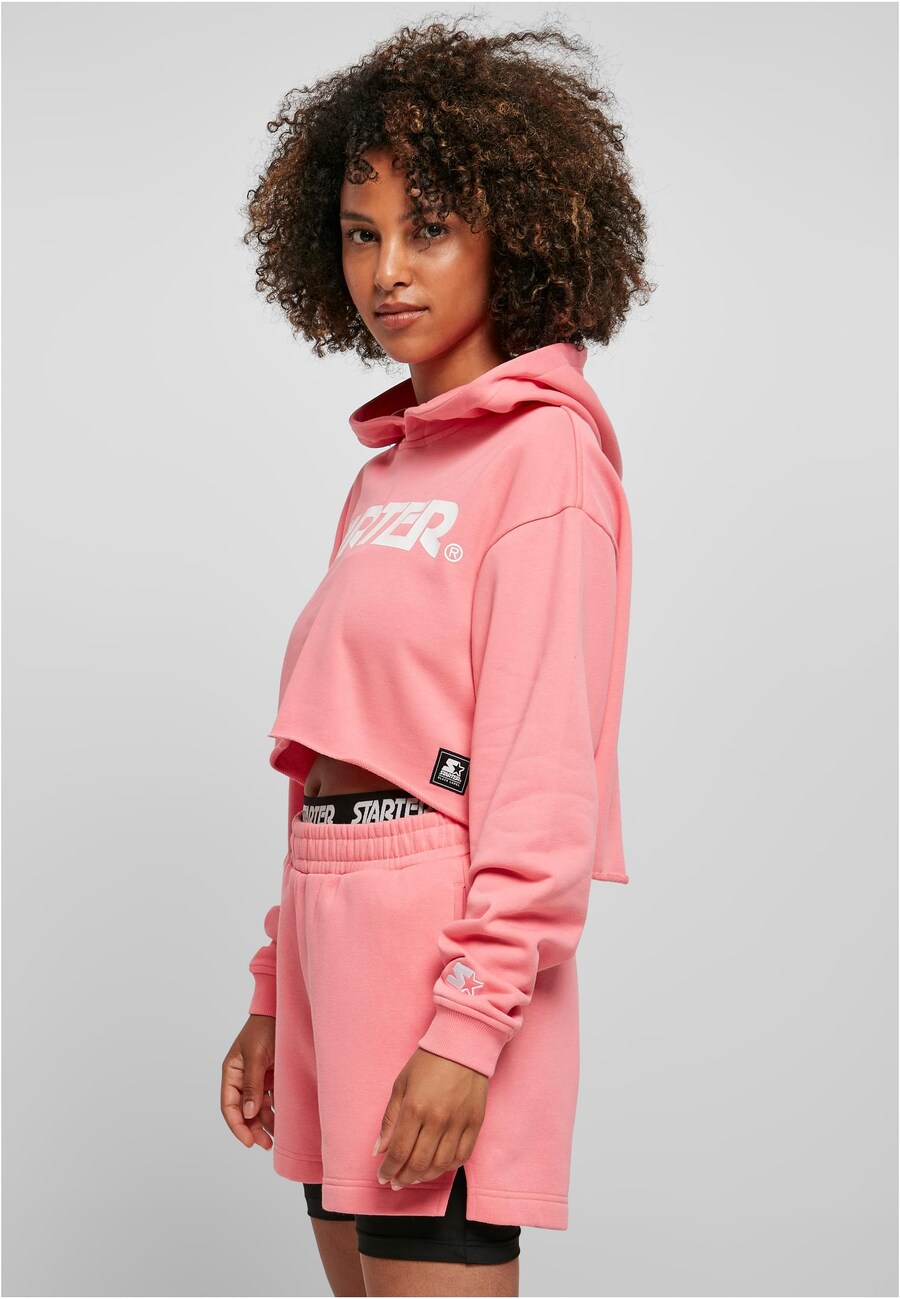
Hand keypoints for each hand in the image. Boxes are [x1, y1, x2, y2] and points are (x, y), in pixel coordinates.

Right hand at [221, 1015, 275, 1150]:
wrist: (284, 1011)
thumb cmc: (265, 1029)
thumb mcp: (256, 1056)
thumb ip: (252, 1085)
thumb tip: (248, 1113)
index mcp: (231, 1072)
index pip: (229, 1106)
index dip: (237, 1125)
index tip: (248, 1141)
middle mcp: (242, 1078)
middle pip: (243, 1111)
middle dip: (252, 1129)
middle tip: (265, 1145)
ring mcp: (257, 1079)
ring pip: (257, 1108)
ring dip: (264, 1124)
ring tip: (274, 1140)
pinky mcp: (271, 1077)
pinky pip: (270, 1100)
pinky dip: (274, 1112)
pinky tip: (281, 1123)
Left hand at [373, 1047, 487, 1188]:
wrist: (463, 1044)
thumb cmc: (428, 1062)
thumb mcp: (401, 1084)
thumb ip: (390, 1119)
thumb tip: (379, 1149)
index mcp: (415, 1108)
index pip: (399, 1152)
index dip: (389, 1170)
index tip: (383, 1176)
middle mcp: (437, 1120)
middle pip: (419, 1163)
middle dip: (404, 1178)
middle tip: (396, 1182)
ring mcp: (459, 1123)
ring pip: (441, 1165)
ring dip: (425, 1176)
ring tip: (414, 1177)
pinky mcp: (476, 1123)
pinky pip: (462, 1156)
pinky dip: (449, 1167)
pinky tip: (438, 1166)